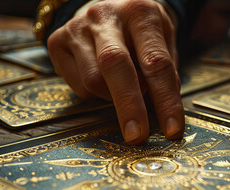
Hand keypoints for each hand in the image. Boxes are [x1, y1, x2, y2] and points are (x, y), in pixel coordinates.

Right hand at [47, 0, 183, 144]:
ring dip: (113, 98)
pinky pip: (78, 85)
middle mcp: (105, 16)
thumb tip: (163, 107)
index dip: (165, 99)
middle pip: (116, 66)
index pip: (155, 62)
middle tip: (138, 136)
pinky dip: (95, 94)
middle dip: (129, 106)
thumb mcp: (164, 40)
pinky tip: (104, 80)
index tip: (172, 129)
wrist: (108, 7)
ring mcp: (77, 27)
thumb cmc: (141, 31)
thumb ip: (165, 70)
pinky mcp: (57, 41)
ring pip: (93, 80)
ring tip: (124, 88)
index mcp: (140, 12)